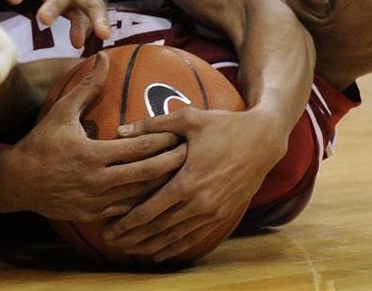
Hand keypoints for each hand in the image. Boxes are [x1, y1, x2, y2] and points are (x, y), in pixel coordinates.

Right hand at [0, 53, 186, 220]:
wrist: (17, 182)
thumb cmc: (41, 143)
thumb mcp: (62, 112)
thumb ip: (86, 86)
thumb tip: (103, 57)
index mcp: (93, 155)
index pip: (139, 149)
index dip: (164, 142)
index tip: (181, 135)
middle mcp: (98, 181)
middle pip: (147, 175)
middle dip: (172, 165)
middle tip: (192, 155)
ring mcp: (96, 203)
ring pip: (140, 198)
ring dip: (162, 187)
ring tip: (182, 175)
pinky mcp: (93, 217)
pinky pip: (126, 212)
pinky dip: (143, 205)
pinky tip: (158, 197)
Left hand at [103, 106, 287, 261]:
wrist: (263, 140)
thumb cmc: (224, 125)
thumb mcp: (188, 119)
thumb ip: (152, 125)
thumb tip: (119, 130)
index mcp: (187, 181)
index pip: (150, 210)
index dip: (127, 222)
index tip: (108, 227)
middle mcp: (200, 203)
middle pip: (159, 229)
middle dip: (134, 237)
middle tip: (111, 240)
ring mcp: (213, 212)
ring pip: (176, 237)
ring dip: (151, 245)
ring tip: (130, 249)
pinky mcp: (223, 215)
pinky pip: (195, 237)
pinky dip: (175, 248)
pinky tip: (161, 252)